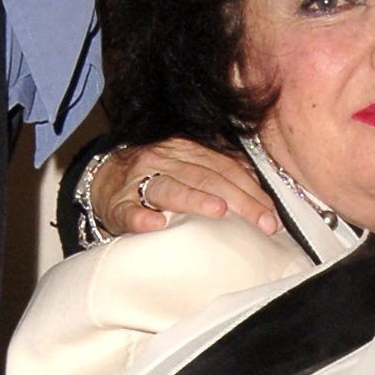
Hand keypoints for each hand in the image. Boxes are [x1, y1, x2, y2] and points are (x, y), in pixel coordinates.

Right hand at [91, 139, 278, 236]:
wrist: (102, 178)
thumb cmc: (155, 177)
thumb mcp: (187, 166)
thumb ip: (219, 172)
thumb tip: (260, 190)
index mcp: (186, 150)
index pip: (225, 168)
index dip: (252, 190)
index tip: (272, 215)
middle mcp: (165, 160)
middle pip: (206, 178)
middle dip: (238, 200)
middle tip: (262, 222)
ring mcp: (139, 182)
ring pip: (170, 188)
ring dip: (194, 199)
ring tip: (217, 211)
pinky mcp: (118, 205)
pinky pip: (129, 210)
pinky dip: (142, 217)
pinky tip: (155, 224)